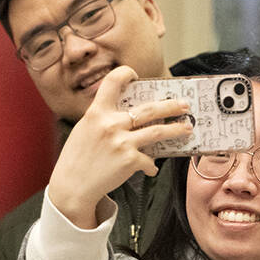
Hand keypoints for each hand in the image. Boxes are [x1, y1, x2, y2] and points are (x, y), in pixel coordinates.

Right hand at [46, 66, 191, 227]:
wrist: (72, 186)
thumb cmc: (77, 158)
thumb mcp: (85, 129)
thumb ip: (103, 117)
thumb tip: (128, 112)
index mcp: (96, 112)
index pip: (113, 81)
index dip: (126, 74)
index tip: (135, 76)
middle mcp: (110, 124)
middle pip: (149, 109)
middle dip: (171, 106)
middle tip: (184, 106)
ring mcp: (121, 142)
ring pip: (158, 132)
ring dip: (176, 130)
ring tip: (186, 129)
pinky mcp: (129, 161)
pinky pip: (149, 160)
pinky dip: (150, 165)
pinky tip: (149, 168)